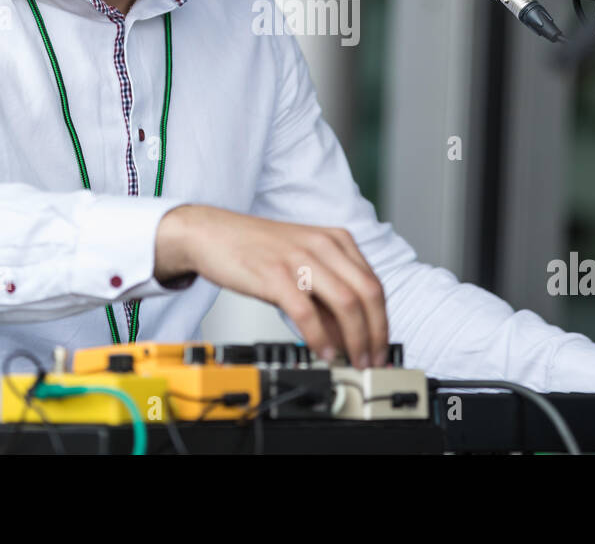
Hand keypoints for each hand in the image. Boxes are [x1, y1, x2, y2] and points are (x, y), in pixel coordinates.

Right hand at [155, 204, 389, 368]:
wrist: (211, 233)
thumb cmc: (256, 248)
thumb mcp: (301, 261)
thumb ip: (326, 292)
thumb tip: (346, 334)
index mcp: (335, 239)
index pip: (374, 284)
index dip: (382, 321)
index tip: (381, 345)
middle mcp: (323, 245)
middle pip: (368, 294)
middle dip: (376, 334)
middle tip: (373, 359)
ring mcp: (300, 259)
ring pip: (346, 303)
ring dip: (355, 340)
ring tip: (353, 361)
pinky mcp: (276, 276)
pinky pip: (308, 313)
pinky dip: (320, 338)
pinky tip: (322, 352)